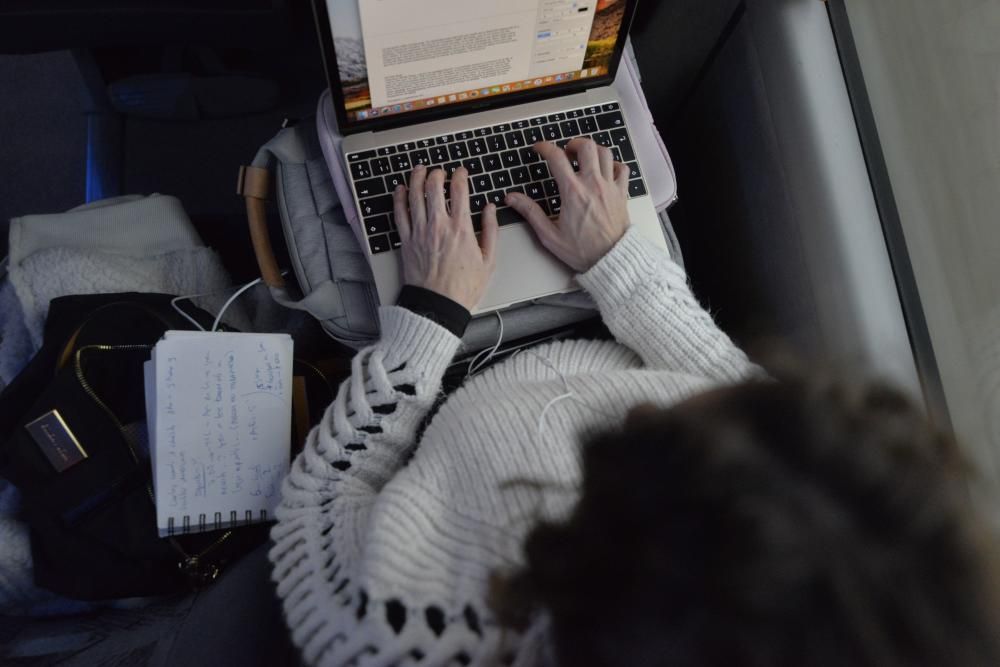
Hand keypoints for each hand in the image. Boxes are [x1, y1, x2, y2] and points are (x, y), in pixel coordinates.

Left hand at [393, 164, 498, 310]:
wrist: (439, 305)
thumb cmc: (464, 287)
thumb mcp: (488, 260)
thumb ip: (491, 230)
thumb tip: (490, 208)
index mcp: (461, 228)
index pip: (460, 190)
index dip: (461, 176)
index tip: (462, 172)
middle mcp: (439, 225)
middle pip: (434, 187)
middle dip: (437, 173)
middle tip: (439, 171)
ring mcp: (420, 232)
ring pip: (415, 195)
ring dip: (417, 178)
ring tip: (420, 170)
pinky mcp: (406, 241)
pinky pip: (399, 213)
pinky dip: (399, 198)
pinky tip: (401, 189)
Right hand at [506, 139, 629, 272]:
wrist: (611, 260)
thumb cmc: (582, 251)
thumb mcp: (549, 235)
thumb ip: (530, 212)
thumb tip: (512, 198)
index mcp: (572, 192)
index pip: (556, 157)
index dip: (545, 148)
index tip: (539, 149)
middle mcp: (592, 184)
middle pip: (585, 147)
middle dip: (572, 144)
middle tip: (565, 152)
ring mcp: (609, 187)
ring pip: (605, 153)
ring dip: (593, 150)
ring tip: (584, 158)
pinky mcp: (621, 193)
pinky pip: (622, 168)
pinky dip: (614, 164)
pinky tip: (606, 170)